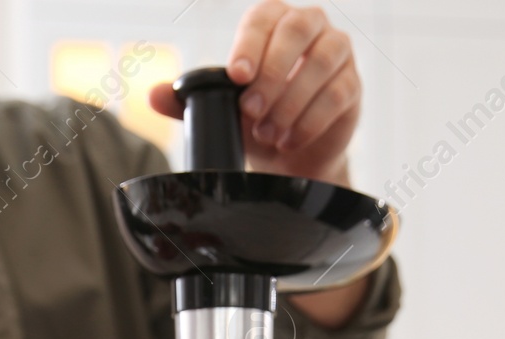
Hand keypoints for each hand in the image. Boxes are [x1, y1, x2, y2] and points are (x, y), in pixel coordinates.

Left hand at [150, 2, 359, 184]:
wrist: (289, 154)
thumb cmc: (253, 119)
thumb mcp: (219, 110)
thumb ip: (186, 100)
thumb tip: (152, 94)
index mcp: (272, 21)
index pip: (263, 18)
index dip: (249, 44)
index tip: (235, 76)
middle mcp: (309, 26)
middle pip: (297, 31)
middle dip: (272, 73)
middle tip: (250, 111)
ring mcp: (336, 52)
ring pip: (321, 62)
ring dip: (291, 101)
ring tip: (268, 133)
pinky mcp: (352, 85)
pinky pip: (337, 95)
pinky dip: (310, 121)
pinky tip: (289, 140)